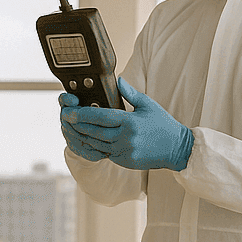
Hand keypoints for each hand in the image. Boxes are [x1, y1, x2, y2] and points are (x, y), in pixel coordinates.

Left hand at [61, 79, 193, 171]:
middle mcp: (125, 138)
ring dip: (81, 137)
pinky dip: (92, 147)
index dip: (82, 114)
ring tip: (71, 129)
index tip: (69, 111)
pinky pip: (103, 153)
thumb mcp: (148, 105)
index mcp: (130, 122)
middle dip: (77, 125)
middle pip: (94, 132)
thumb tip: (118, 80)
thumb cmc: (163, 125)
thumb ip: (130, 93)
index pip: (101, 117)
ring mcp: (124, 151)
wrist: (177, 149)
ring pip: (96, 144)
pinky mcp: (124, 161)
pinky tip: (84, 141)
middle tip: (65, 119)